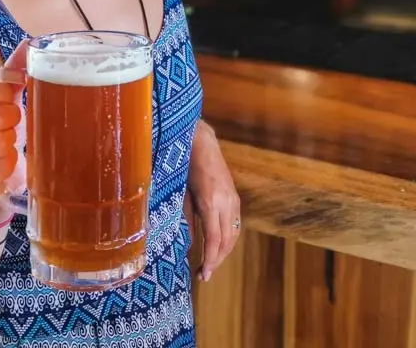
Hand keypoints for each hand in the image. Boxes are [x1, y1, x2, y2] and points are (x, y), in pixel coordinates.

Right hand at [0, 40, 27, 223]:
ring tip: (7, 144)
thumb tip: (29, 44)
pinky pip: (2, 170)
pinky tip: (5, 165)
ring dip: (11, 142)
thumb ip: (7, 74)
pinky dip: (11, 165)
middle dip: (12, 116)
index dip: (5, 88)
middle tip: (13, 121)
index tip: (19, 88)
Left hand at [188, 121, 239, 281]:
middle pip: (227, 241)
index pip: (215, 240)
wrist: (200, 141)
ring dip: (224, 252)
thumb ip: (185, 219)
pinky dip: (228, 239)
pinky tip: (218, 246)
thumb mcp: (180, 193)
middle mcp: (226, 202)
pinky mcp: (234, 197)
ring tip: (210, 264)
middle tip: (204, 274)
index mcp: (211, 202)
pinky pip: (234, 224)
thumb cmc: (184, 165)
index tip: (204, 275)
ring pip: (233, 234)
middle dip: (217, 260)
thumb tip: (187, 244)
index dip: (210, 260)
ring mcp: (233, 199)